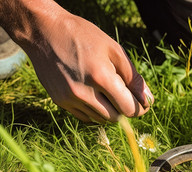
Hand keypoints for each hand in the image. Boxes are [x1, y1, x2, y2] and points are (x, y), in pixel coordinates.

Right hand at [24, 11, 153, 122]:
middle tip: (125, 95)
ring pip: (101, 119)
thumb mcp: (114, 51)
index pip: (129, 108)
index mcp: (101, 77)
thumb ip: (134, 78)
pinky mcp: (60, 101)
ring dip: (110, 111)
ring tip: (108, 92)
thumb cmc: (83, 36)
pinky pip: (85, 117)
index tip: (143, 103)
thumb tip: (148, 100)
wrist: (44, 32)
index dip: (140, 108)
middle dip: (125, 109)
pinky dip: (95, 112)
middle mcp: (84, 92)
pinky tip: (94, 96)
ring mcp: (70, 99)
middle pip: (116, 117)